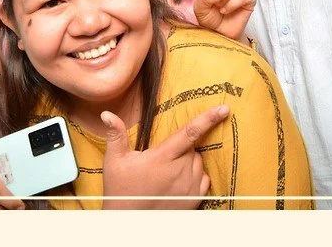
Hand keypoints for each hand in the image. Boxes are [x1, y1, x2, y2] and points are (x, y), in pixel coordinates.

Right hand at [99, 104, 228, 207]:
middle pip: (192, 147)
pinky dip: (196, 175)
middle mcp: (180, 171)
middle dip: (182, 147)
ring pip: (198, 162)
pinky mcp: (195, 199)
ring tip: (168, 172)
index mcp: (162, 158)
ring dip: (189, 161)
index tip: (224, 109)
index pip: (190, 133)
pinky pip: (204, 178)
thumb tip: (107, 113)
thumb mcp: (114, 162)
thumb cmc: (121, 190)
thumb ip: (116, 136)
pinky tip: (179, 181)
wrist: (129, 222)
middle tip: (163, 159)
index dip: (208, 119)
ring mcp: (189, 186)